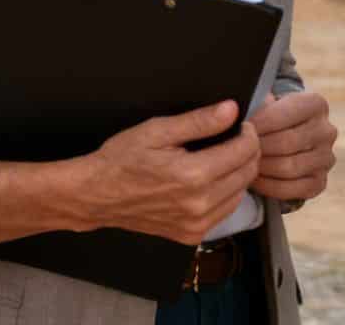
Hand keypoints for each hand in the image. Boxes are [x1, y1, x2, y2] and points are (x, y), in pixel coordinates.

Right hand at [77, 100, 261, 243]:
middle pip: (248, 172)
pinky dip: (227, 193)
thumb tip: (232, 110)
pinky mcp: (191, 235)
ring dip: (239, 173)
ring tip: (223, 157)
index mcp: (194, 175)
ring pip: (241, 193)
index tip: (240, 124)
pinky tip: (212, 180)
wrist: (95, 196)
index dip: (248, 133)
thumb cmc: (122, 159)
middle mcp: (200, 204)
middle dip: (248, 151)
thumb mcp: (158, 131)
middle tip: (235, 137)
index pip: (245, 151)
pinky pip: (225, 211)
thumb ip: (199, 121)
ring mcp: (196, 224)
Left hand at [250, 91, 337, 202]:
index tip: (239, 130)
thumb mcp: (267, 104)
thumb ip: (257, 105)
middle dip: (259, 148)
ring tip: (245, 165)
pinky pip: (292, 189)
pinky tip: (255, 180)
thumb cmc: (272, 120)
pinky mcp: (320, 181)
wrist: (288, 139)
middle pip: (287, 143)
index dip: (257, 124)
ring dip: (262, 168)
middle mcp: (327, 131)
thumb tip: (242, 113)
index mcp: (316, 105)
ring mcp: (326, 158)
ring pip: (289, 168)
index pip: (282, 115)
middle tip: (238, 151)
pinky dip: (269, 187)